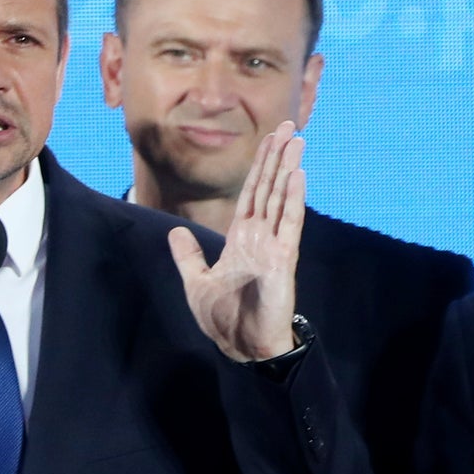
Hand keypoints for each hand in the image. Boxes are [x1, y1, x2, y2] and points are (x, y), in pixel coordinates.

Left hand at [169, 120, 305, 361]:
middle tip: (289, 125)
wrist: (241, 348)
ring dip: (288, 168)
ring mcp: (273, 246)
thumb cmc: (224, 319)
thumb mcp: (196, 282)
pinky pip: (287, 224)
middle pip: (268, 188)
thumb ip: (188, 256)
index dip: (259, 167)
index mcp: (241, 240)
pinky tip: (297, 175)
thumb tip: (176, 233)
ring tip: (297, 140)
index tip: (268, 140)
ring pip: (280, 198)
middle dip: (277, 157)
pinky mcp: (281, 260)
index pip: (251, 194)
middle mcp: (260, 237)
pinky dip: (292, 199)